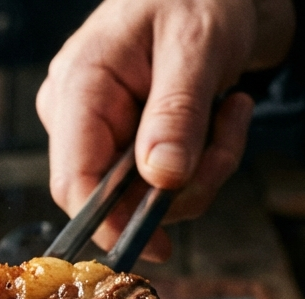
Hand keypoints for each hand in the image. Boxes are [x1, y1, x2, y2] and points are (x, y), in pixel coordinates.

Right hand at [36, 0, 294, 260]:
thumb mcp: (196, 47)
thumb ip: (176, 113)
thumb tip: (160, 178)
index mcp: (79, 87)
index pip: (73, 180)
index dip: (108, 222)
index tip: (156, 245)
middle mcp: (82, 115)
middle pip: (117, 196)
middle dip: (182, 185)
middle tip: (227, 140)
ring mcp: (107, 130)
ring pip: (150, 195)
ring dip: (206, 167)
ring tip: (231, 112)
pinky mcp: (135, 140)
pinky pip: (168, 179)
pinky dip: (208, 157)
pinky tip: (225, 111)